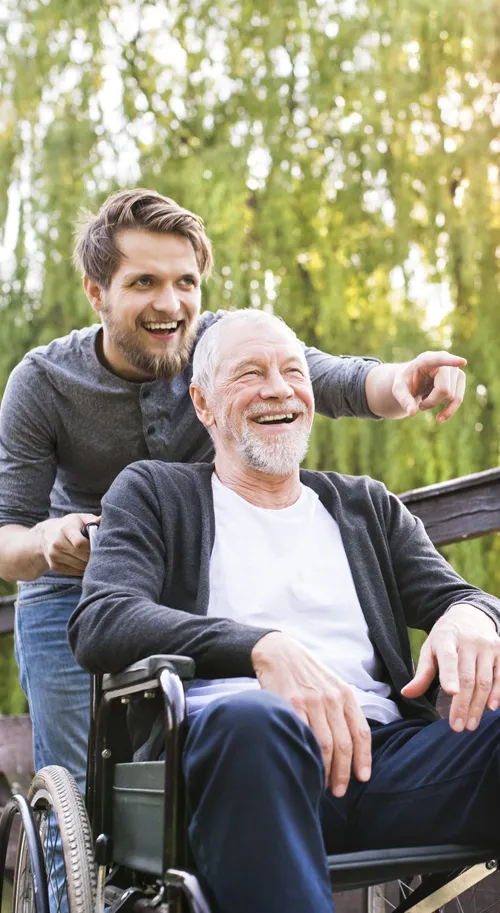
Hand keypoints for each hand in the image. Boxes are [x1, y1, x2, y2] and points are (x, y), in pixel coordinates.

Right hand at [36, 513, 100, 575]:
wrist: (46, 535)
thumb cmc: (70, 525)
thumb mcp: (80, 519)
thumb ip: (92, 521)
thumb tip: (102, 519)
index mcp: (65, 529)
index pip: (80, 543)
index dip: (92, 546)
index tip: (98, 544)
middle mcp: (57, 543)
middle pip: (82, 556)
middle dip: (93, 555)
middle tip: (100, 552)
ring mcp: (54, 556)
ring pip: (80, 566)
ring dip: (89, 563)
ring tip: (93, 556)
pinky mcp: (54, 566)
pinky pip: (75, 572)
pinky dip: (82, 568)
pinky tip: (84, 561)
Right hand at [251, 632, 371, 796]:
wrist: (279, 652)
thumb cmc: (306, 673)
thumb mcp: (331, 684)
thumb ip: (342, 709)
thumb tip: (352, 743)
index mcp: (345, 694)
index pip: (361, 732)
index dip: (364, 758)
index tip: (363, 778)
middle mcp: (331, 698)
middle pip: (344, 744)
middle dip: (343, 772)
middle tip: (339, 791)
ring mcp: (311, 702)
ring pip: (324, 745)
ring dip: (325, 770)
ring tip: (323, 784)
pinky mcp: (291, 704)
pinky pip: (303, 736)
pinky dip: (306, 755)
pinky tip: (305, 765)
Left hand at [392, 351, 466, 422]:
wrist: (414, 380)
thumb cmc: (406, 381)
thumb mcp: (398, 389)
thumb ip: (403, 399)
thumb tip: (411, 412)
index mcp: (426, 359)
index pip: (440, 359)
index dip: (451, 361)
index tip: (462, 362)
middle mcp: (443, 361)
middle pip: (444, 389)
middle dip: (431, 402)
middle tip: (420, 404)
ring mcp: (454, 369)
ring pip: (451, 396)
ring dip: (436, 404)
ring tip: (425, 400)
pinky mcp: (460, 378)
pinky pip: (458, 399)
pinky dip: (449, 411)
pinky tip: (439, 418)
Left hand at [401, 604, 499, 731]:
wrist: (470, 615)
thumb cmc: (446, 637)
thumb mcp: (429, 649)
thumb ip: (422, 673)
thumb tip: (406, 694)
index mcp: (447, 638)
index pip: (449, 658)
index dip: (450, 676)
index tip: (450, 693)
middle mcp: (470, 641)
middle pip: (468, 677)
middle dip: (463, 704)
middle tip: (457, 727)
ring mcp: (488, 646)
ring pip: (485, 680)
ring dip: (478, 705)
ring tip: (470, 724)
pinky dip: (498, 694)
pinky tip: (491, 709)